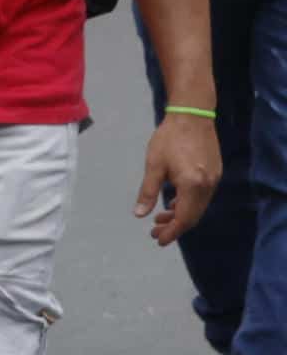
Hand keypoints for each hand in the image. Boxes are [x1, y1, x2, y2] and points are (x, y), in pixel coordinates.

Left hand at [136, 112, 219, 244]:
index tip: (158, 239)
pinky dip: (188, 203)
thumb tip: (140, 215)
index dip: (172, 232)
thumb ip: (148, 191)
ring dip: (181, 214)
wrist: (192, 115)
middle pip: (193, 215)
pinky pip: (202, 196)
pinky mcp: (215, 172)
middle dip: (175, 226)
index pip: (184, 218)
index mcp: (193, 185)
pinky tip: (173, 201)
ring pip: (198, 206)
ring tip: (160, 217)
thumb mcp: (153, 165)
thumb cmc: (169, 138)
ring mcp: (214, 179)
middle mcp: (208, 185)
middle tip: (155, 231)